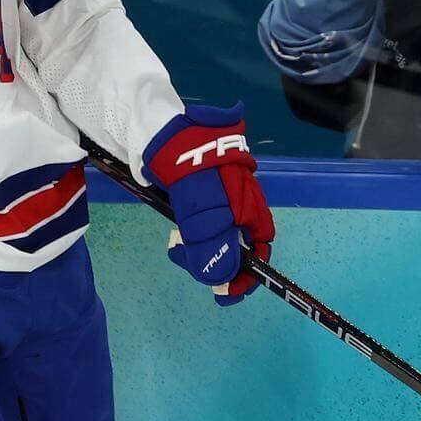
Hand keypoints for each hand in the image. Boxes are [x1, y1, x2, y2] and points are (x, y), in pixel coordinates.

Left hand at [142, 103, 274, 306]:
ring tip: (177, 249)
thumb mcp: (199, 211)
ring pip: (218, 231)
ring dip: (200, 246)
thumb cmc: (186, 167)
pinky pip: (201, 217)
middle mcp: (240, 196)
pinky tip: (176, 230)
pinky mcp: (198, 184)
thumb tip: (221, 278)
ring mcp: (219, 189)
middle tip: (189, 263)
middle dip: (218, 260)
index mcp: (248, 202)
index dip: (248, 271)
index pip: (260, 245)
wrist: (160, 127)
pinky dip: (190, 231)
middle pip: (238, 241)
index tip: (226, 293)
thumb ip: (212, 246)